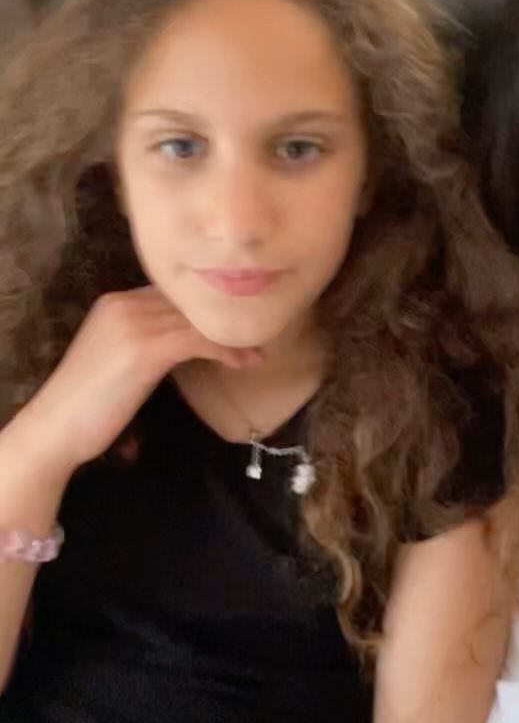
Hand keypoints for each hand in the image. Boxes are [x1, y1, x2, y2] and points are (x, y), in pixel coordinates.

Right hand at [11, 286, 251, 479]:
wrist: (55, 429)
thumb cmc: (87, 405)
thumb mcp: (117, 360)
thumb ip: (145, 341)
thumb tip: (186, 343)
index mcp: (115, 302)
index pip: (172, 294)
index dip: (205, 307)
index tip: (235, 320)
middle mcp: (123, 304)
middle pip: (188, 302)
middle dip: (224, 316)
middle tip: (258, 330)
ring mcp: (133, 324)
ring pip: (197, 318)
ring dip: (232, 334)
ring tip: (257, 347)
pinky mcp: (144, 350)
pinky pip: (197, 340)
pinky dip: (225, 350)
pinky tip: (243, 361)